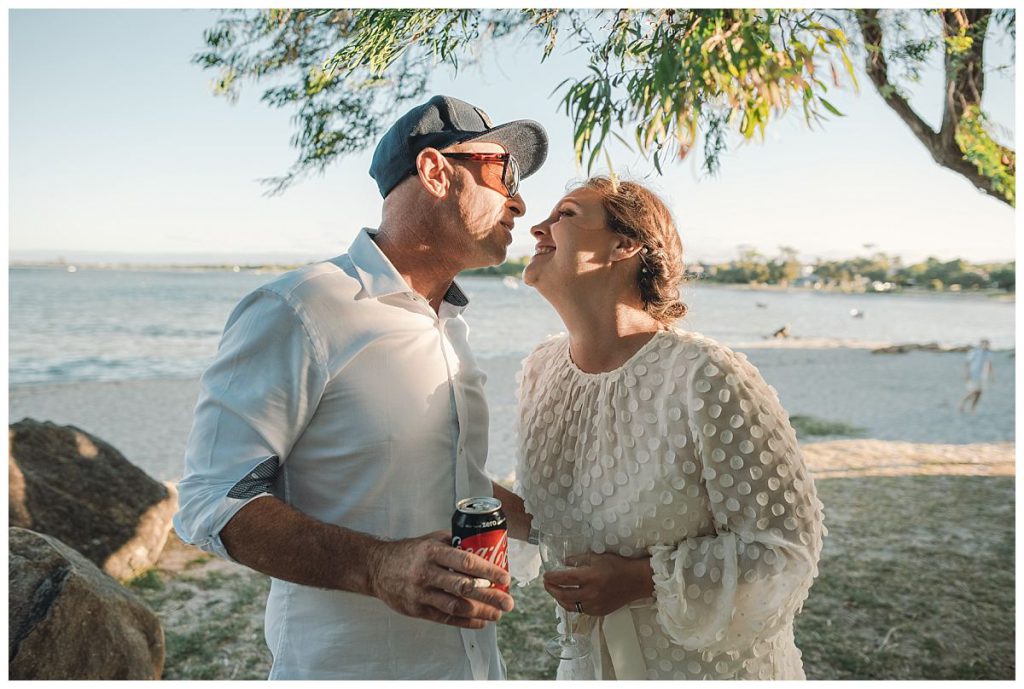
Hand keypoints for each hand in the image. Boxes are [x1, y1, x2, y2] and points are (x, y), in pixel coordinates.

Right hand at [367, 530, 513, 628]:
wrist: (378, 567)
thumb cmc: (411, 552)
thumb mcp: (431, 540)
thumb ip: (455, 543)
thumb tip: (486, 546)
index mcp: (433, 552)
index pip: (466, 561)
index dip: (488, 571)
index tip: (505, 578)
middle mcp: (427, 573)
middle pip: (464, 587)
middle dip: (490, 596)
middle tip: (508, 602)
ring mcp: (421, 593)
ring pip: (456, 606)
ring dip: (481, 612)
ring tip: (498, 614)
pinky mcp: (417, 610)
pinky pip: (445, 619)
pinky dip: (466, 622)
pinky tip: (481, 622)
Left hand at [543, 552, 652, 617]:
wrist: (636, 581)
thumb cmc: (618, 566)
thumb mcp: (597, 557)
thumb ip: (579, 559)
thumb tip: (564, 562)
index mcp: (590, 577)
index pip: (564, 579)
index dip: (552, 577)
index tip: (545, 575)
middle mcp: (591, 593)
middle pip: (563, 595)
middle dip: (551, 589)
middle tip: (546, 583)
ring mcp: (595, 605)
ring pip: (569, 606)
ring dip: (559, 598)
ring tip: (554, 591)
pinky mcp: (599, 612)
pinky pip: (580, 610)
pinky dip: (571, 604)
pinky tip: (568, 598)